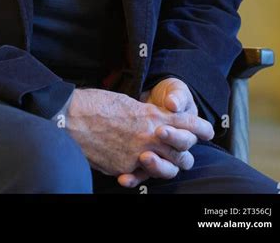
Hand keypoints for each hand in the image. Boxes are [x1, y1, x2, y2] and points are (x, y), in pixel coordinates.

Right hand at [64, 87, 213, 184]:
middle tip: (183, 147)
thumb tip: (152, 118)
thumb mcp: (127, 102)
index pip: (188, 123)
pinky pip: (142, 177)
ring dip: (169, 166)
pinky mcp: (124, 168)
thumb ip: (144, 113)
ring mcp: (137, 155)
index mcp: (151, 115)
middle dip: (187, 151)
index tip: (207, 131)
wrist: (71, 118)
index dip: (201, 128)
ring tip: (162, 160)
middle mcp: (149, 137)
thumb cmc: (96, 103)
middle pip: (184, 151)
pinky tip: (138, 169)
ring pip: (169, 169)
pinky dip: (142, 174)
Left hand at [117, 77, 209, 187]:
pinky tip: (124, 177)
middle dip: (169, 147)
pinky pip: (143, 176)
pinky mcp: (147, 163)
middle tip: (155, 135)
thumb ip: (177, 96)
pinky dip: (134, 178)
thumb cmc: (168, 95)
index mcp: (190, 129)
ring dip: (156, 166)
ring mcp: (163, 156)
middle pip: (182, 157)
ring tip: (143, 157)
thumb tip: (174, 104)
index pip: (195, 136)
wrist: (146, 97)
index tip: (163, 129)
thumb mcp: (174, 90)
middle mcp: (179, 146)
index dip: (182, 136)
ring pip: (166, 170)